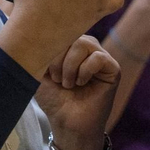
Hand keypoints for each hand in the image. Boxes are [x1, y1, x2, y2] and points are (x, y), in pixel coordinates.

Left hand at [36, 34, 117, 149]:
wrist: (66, 123)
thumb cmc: (53, 98)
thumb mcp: (39, 69)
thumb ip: (39, 48)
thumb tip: (36, 27)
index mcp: (68, 43)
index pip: (58, 30)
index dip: (49, 50)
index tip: (47, 72)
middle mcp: (85, 46)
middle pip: (71, 34)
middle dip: (58, 59)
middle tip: (57, 79)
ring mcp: (100, 56)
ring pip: (84, 43)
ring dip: (70, 67)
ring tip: (68, 84)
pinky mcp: (113, 68)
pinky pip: (98, 57)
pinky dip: (85, 71)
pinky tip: (81, 84)